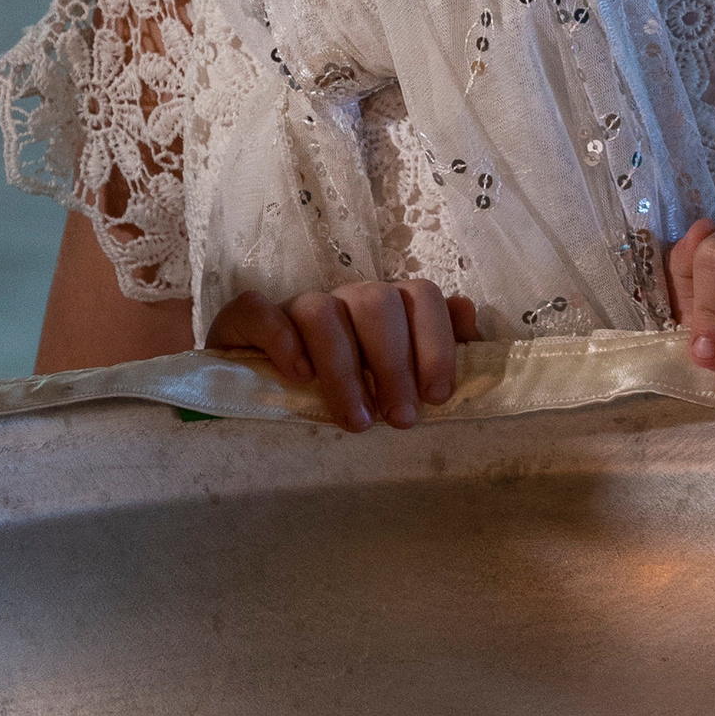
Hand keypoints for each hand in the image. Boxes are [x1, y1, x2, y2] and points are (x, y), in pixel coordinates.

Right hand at [207, 278, 479, 431]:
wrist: (258, 390)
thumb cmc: (345, 389)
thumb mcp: (397, 377)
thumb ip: (439, 348)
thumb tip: (468, 314)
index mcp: (386, 306)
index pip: (421, 295)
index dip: (436, 342)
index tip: (437, 396)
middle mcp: (344, 297)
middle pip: (376, 302)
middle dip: (394, 364)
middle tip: (400, 420)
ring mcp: (294, 305)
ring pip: (321, 310)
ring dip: (344, 369)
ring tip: (357, 421)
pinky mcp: (246, 318)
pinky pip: (261, 312)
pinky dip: (282, 342)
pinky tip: (298, 378)